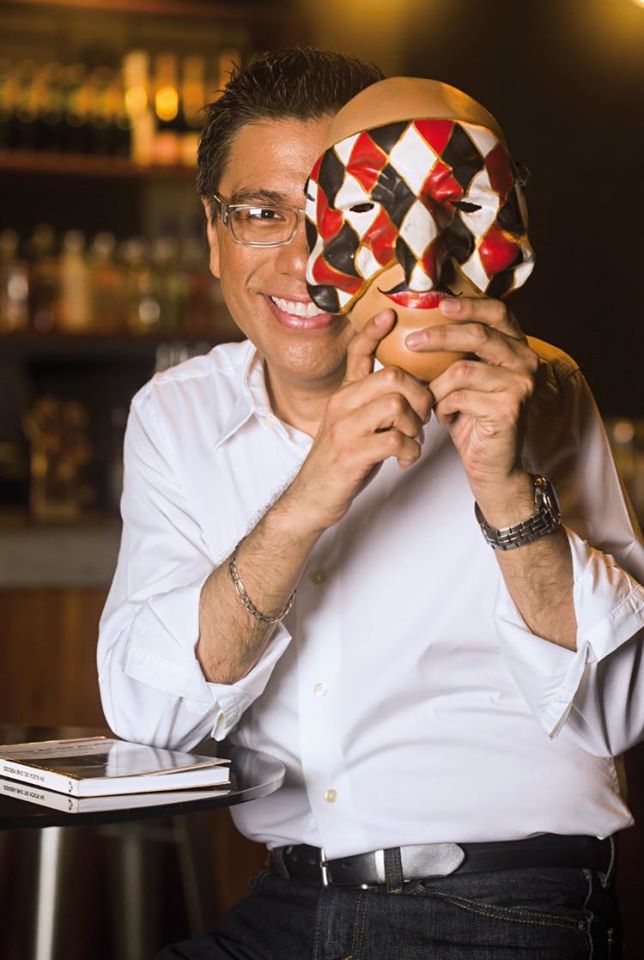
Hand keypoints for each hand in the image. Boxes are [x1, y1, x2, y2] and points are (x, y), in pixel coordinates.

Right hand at [285, 309, 432, 532]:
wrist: (312, 499)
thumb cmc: (341, 463)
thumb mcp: (353, 426)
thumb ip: (373, 405)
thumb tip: (409, 389)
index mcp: (343, 395)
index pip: (357, 354)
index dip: (374, 332)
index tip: (390, 315)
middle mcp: (341, 405)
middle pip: (392, 376)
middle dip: (419, 395)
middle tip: (423, 417)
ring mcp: (344, 428)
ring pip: (395, 405)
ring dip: (415, 425)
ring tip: (413, 442)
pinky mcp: (351, 453)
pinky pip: (394, 439)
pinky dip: (410, 450)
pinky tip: (406, 459)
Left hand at [405, 296, 538, 509]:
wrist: (491, 464)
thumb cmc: (473, 418)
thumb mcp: (464, 378)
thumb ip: (457, 351)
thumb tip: (420, 321)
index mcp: (516, 347)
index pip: (497, 312)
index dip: (469, 305)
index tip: (439, 302)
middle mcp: (526, 361)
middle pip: (478, 335)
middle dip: (439, 336)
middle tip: (410, 342)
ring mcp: (521, 384)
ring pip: (462, 370)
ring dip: (437, 387)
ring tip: (433, 401)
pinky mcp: (509, 408)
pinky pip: (460, 396)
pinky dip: (443, 407)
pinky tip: (445, 417)